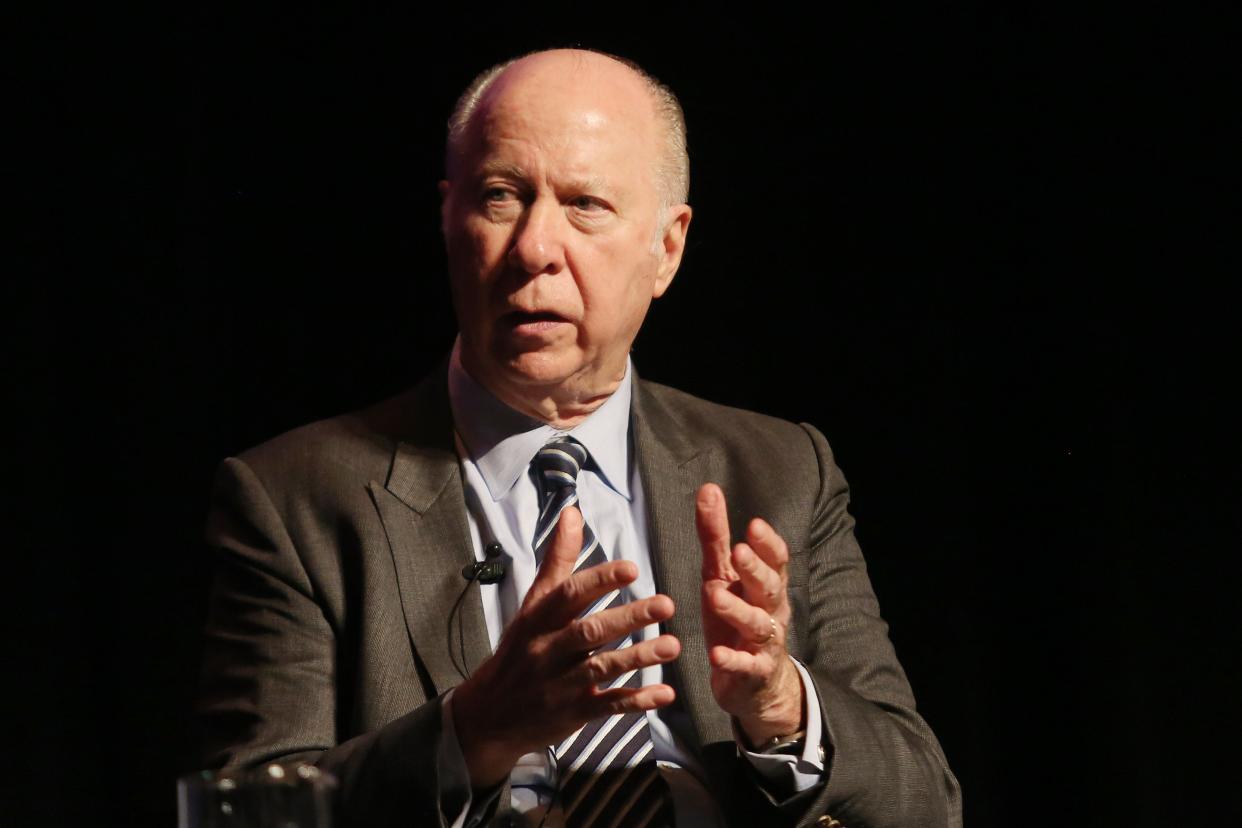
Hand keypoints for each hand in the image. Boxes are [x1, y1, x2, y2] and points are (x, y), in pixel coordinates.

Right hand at [451, 506, 680, 787]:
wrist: (488, 715)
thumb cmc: (519, 650)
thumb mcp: (532, 605)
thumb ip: (558, 561)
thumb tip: (572, 512)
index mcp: (538, 619)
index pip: (568, 595)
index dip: (600, 581)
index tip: (632, 569)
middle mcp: (547, 649)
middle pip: (588, 631)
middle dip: (628, 619)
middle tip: (665, 605)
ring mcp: (559, 684)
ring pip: (601, 668)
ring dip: (638, 658)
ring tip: (673, 646)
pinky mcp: (572, 713)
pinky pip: (607, 706)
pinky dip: (636, 701)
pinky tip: (665, 694)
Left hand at [695, 483, 803, 745]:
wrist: (756, 684)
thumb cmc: (736, 619)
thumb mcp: (722, 576)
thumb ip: (716, 537)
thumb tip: (708, 489)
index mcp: (765, 585)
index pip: (776, 560)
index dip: (768, 543)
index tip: (754, 524)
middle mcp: (770, 611)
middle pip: (770, 588)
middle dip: (756, 569)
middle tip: (739, 551)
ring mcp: (763, 644)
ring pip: (758, 625)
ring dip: (738, 609)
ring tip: (714, 594)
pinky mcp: (752, 673)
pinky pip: (745, 667)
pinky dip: (732, 661)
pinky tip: (715, 656)